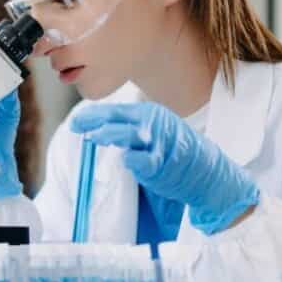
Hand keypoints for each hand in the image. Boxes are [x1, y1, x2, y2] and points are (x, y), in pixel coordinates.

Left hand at [71, 102, 259, 234]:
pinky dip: (132, 159)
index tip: (75, 122)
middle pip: (117, 119)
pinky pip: (144, 160)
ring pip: (129, 135)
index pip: (115, 111)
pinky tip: (123, 158)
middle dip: (94, 122)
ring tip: (92, 137)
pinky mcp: (164, 162)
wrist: (205, 170)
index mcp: (148, 113)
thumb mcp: (150, 132)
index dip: (93, 115)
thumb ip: (127, 129)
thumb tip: (97, 128)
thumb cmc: (172, 151)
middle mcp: (153, 123)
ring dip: (109, 135)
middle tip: (76, 126)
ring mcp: (159, 142)